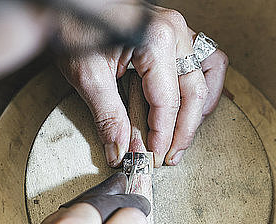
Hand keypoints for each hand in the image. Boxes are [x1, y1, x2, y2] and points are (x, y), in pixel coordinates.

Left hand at [59, 5, 228, 166]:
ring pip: (207, 75)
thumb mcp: (86, 75)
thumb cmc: (75, 27)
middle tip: (169, 156)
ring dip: (199, 109)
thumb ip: (107, 115)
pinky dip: (203, 86)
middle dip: (183, 130)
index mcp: (155, 38)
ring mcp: (179, 31)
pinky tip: (191, 108)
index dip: (163, 133)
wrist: (69, 5)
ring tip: (182, 136)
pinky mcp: (175, 35)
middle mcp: (174, 32)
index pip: (167, 99)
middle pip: (193, 92)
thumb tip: (119, 151)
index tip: (155, 155)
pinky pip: (206, 60)